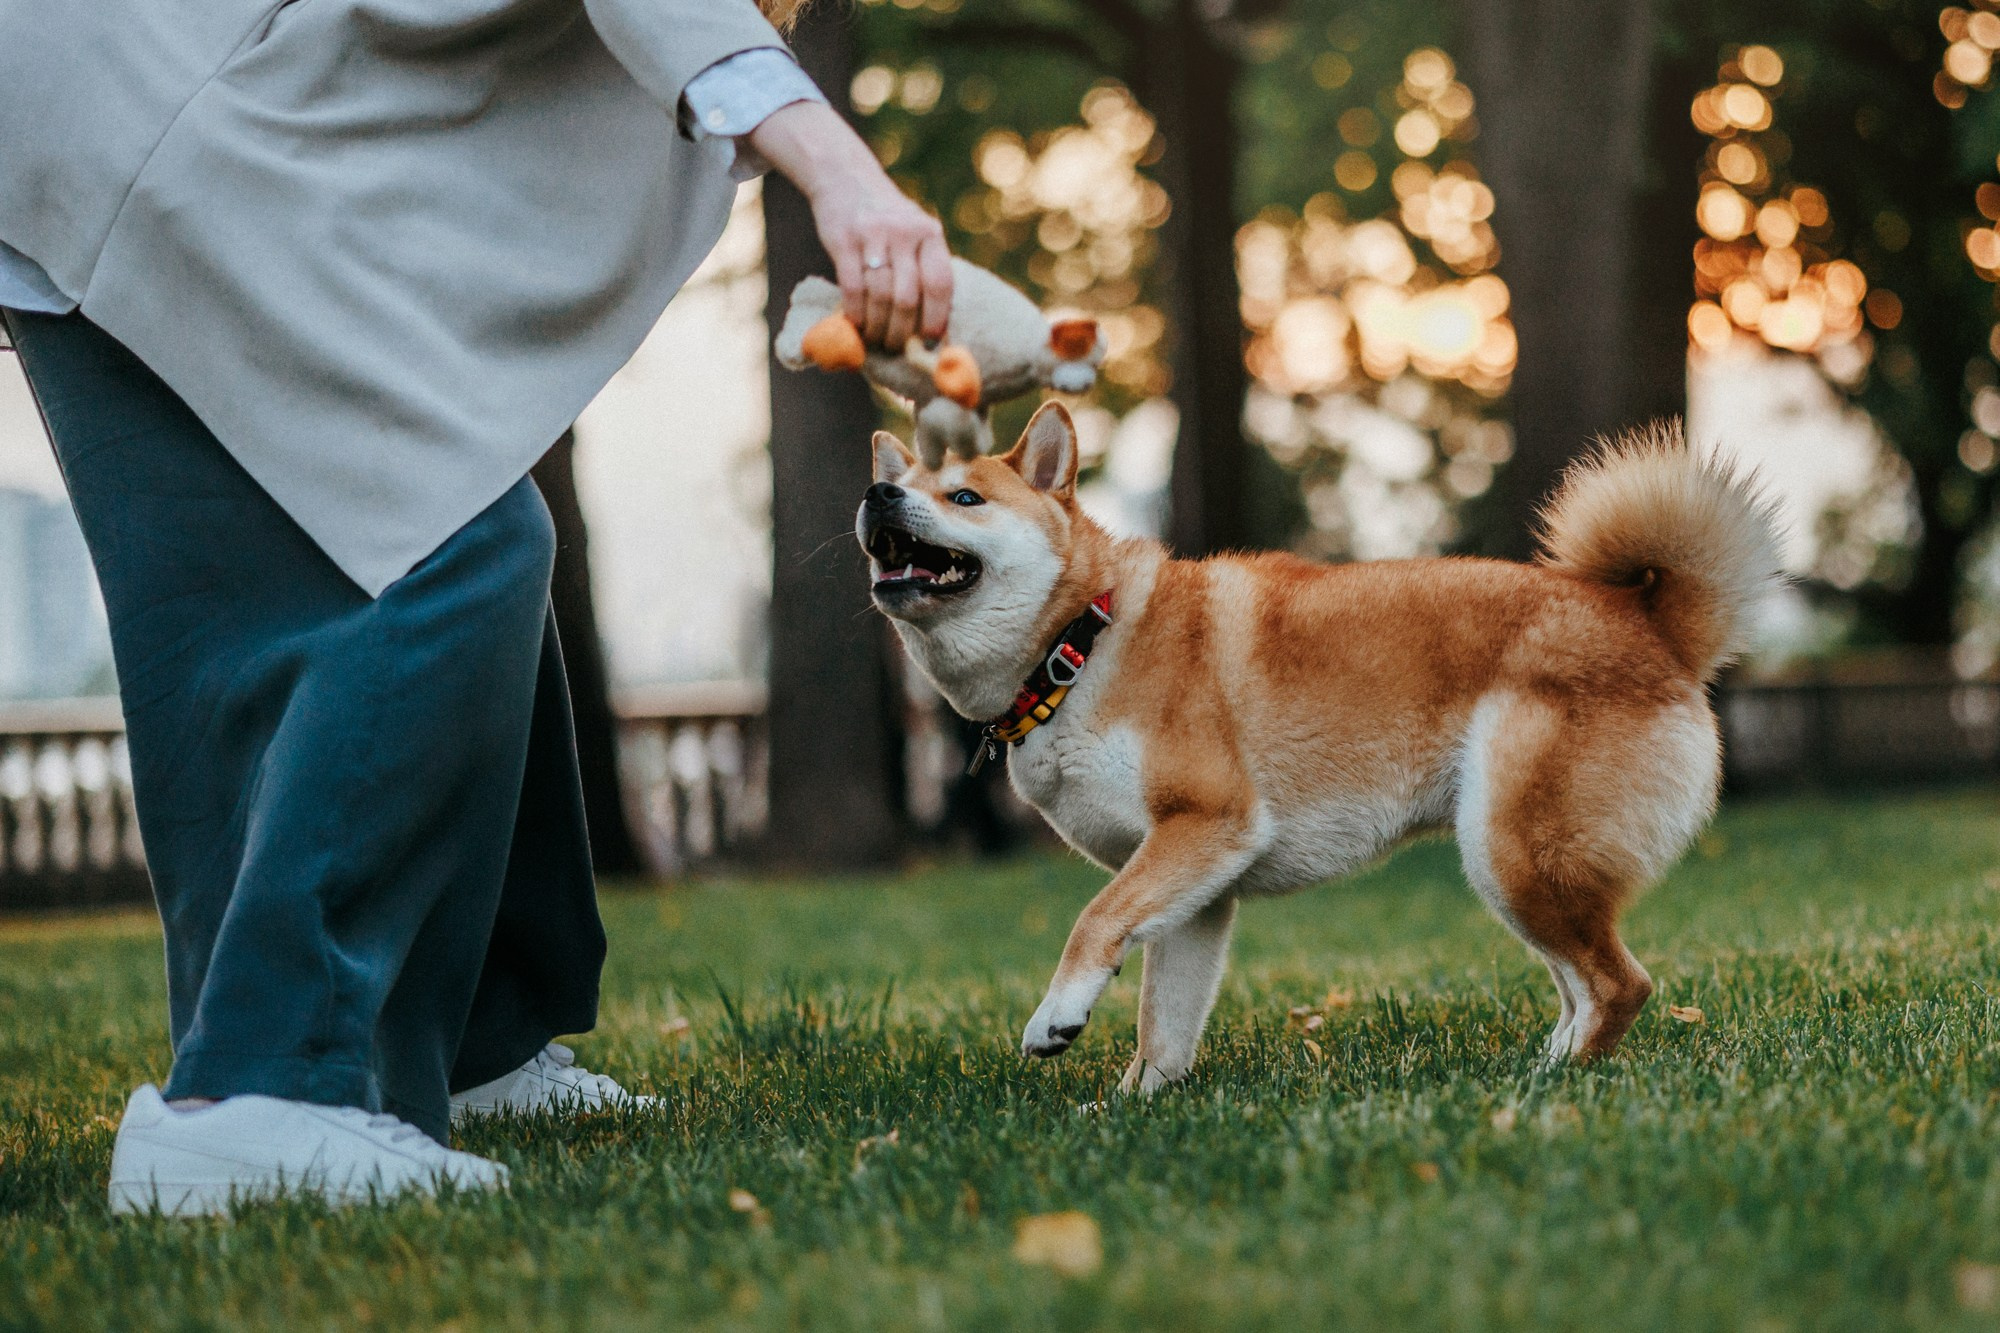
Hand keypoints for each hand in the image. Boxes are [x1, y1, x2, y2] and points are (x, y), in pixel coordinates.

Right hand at [749, 101, 952, 351]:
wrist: (845, 177)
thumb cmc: (886, 219)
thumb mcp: (914, 231)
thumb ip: (924, 267)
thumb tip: (936, 325)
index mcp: (930, 233)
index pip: (940, 284)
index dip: (937, 318)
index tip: (930, 340)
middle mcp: (905, 233)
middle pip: (908, 298)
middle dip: (902, 331)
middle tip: (896, 347)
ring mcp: (874, 236)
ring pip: (880, 297)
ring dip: (878, 327)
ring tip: (876, 339)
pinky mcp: (844, 240)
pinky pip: (853, 288)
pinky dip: (855, 313)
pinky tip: (856, 323)